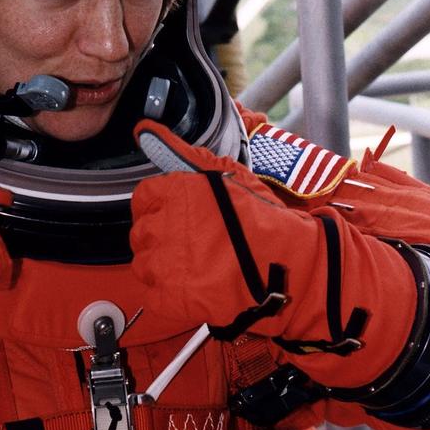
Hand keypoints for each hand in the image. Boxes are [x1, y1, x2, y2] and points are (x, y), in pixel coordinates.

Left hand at [130, 122, 417, 388]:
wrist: (288, 263)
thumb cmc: (262, 217)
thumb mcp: (226, 173)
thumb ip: (182, 153)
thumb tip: (146, 130)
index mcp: (173, 192)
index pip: (144, 197)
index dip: (160, 206)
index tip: (177, 214)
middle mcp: (163, 225)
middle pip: (141, 232)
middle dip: (162, 236)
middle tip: (192, 242)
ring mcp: (165, 264)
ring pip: (144, 265)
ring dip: (162, 266)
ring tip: (193, 267)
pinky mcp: (173, 298)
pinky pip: (152, 298)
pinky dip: (165, 298)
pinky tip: (189, 289)